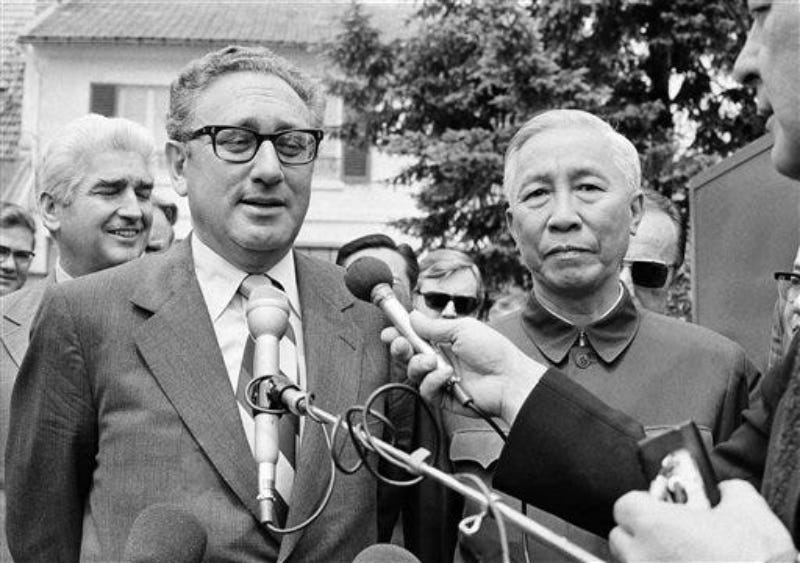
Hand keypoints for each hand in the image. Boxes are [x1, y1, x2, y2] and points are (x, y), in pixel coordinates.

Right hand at [380, 312, 545, 423]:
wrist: (509, 378)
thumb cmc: (494, 351)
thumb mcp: (462, 329)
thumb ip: (434, 326)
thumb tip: (413, 317)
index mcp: (443, 339)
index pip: (414, 336)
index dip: (400, 333)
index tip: (389, 331)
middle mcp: (439, 358)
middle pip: (408, 354)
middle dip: (400, 348)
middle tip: (401, 344)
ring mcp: (440, 377)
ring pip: (413, 373)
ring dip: (419, 364)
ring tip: (433, 361)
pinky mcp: (443, 396)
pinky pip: (425, 390)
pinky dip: (432, 381)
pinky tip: (446, 376)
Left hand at [610, 479, 795, 561]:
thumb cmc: (755, 561)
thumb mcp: (749, 509)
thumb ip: (729, 490)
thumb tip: (725, 491)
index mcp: (653, 525)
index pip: (624, 505)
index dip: (642, 503)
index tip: (659, 506)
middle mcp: (642, 557)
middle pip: (621, 539)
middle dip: (640, 534)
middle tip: (668, 534)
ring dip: (649, 559)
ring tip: (679, 558)